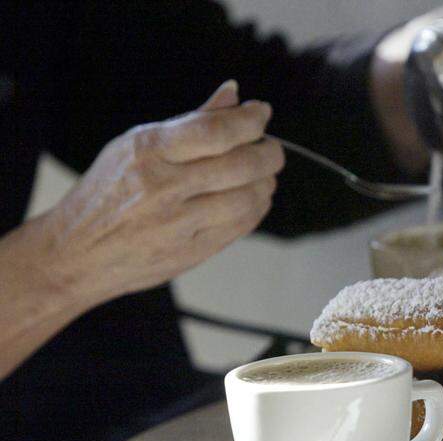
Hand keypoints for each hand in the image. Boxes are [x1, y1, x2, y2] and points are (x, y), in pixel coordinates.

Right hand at [43, 81, 283, 304]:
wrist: (77, 253)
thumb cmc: (108, 192)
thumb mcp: (135, 147)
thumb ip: (190, 122)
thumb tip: (234, 93)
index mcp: (148, 152)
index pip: (215, 130)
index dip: (250, 120)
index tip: (262, 113)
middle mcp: (163, 187)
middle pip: (241, 165)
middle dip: (269, 153)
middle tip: (271, 148)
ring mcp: (179, 223)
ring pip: (249, 197)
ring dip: (266, 182)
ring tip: (263, 175)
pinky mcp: (192, 252)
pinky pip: (242, 225)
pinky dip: (257, 207)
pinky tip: (253, 198)